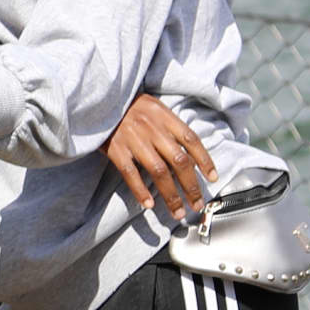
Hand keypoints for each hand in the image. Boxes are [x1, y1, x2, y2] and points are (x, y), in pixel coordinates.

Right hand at [103, 93, 215, 221]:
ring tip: (177, 211)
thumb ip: (169, 128)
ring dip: (171, 195)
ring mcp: (134, 140)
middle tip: (197, 204)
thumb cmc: (126, 104)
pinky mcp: (115, 149)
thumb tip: (188, 157)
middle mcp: (152, 128)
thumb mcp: (153, 107)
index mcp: (164, 116)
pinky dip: (141, 190)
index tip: (212, 179)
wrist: (97, 97)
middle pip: (179, 162)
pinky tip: (149, 203)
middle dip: (191, 187)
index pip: (192, 141)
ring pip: (159, 172)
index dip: (205, 161)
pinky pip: (131, 173)